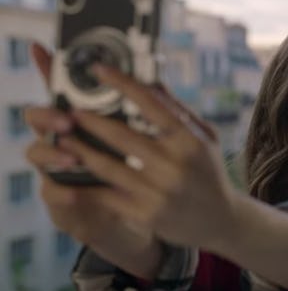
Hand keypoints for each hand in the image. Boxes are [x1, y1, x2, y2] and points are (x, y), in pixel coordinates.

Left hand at [56, 62, 238, 249]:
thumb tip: (152, 81)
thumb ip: (179, 110)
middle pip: (122, 136)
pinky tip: (72, 174)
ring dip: (80, 151)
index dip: (122, 84)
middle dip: (90, 121)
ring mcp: (159, 192)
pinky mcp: (146, 214)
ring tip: (63, 141)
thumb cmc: (209, 172)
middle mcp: (175, 165)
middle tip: (69, 111)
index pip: (152, 105)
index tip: (98, 70)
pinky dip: (86, 183)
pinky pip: (107, 195)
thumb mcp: (206, 138)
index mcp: (190, 141)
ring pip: (108, 167)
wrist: (221, 220)